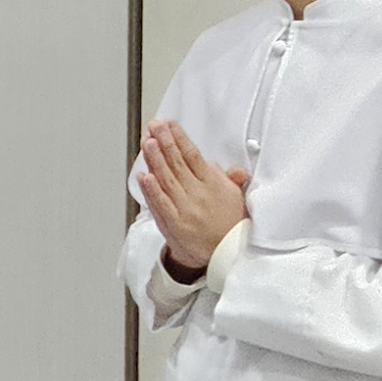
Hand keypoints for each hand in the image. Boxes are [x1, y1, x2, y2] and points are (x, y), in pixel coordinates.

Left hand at [134, 121, 250, 274]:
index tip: (169, 125)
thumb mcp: (237, 198)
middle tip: (154, 126)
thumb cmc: (229, 224)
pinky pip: (161, 204)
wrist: (225, 255)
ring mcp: (185, 210)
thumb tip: (234, 170)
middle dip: (164, 142)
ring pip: (167, 180)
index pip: (193, 156)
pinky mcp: (174, 224)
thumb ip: (230, 180)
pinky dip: (151, 189)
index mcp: (214, 186)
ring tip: (147, 143)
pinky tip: (144, 175)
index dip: (180, 138)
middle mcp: (199, 196)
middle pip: (178, 164)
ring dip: (155, 160)